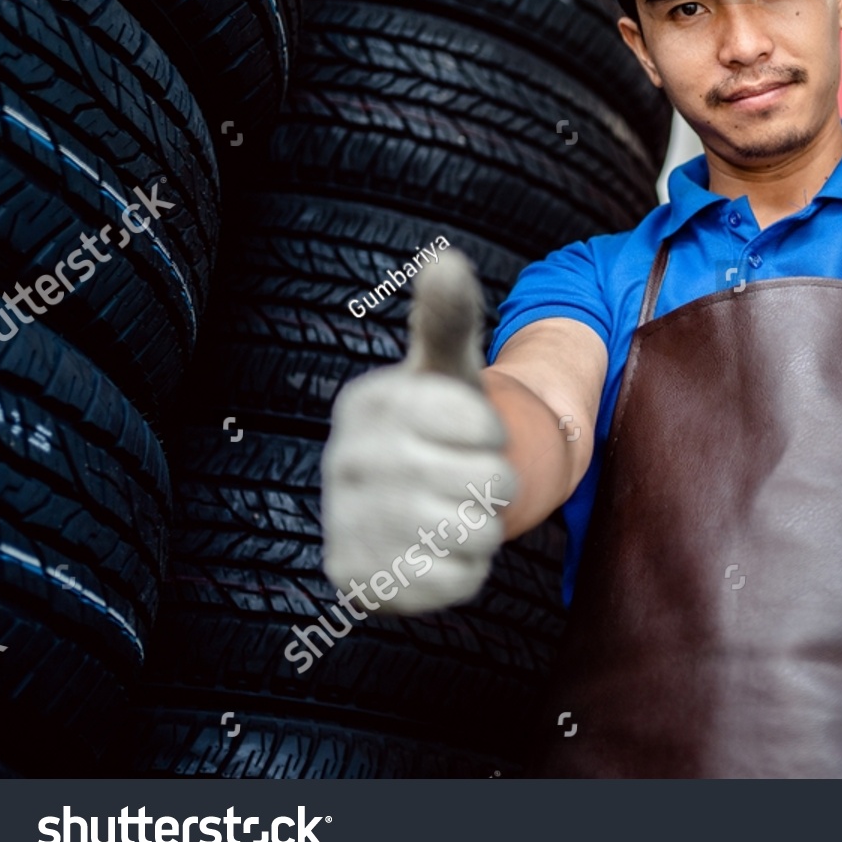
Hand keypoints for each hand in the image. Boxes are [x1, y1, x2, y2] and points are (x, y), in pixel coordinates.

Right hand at [321, 249, 510, 614]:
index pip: (479, 420)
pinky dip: (466, 571)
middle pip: (484, 481)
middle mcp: (343, 461)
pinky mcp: (357, 580)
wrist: (408, 497)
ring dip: (484, 527)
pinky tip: (440, 549)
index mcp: (367, 404)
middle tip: (471, 477)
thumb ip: (450, 319)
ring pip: (471, 534)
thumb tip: (445, 258)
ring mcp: (345, 524)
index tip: (474, 429)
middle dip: (497, 481)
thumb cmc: (439, 422)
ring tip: (457, 511)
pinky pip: (451, 583)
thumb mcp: (449, 368)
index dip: (495, 430)